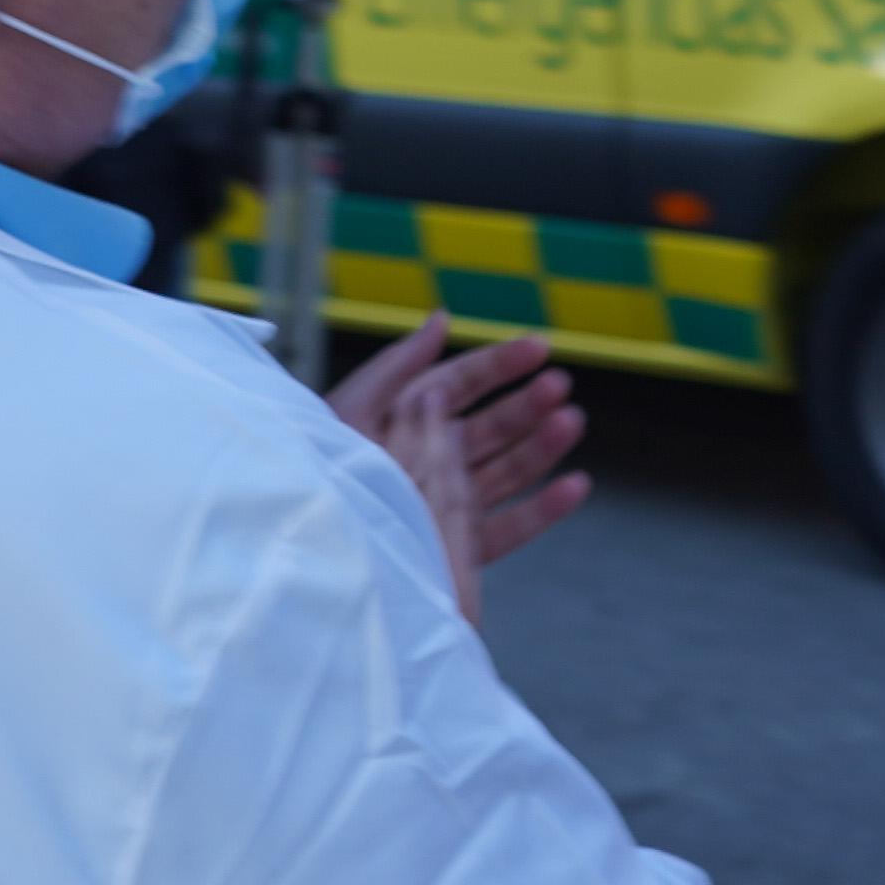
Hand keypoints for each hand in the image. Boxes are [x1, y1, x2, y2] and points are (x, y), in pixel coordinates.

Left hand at [330, 315, 590, 622]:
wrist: (309, 564)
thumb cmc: (318, 481)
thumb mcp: (351, 412)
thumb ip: (398, 368)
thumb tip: (442, 320)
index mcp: (397, 424)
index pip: (455, 386)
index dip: (497, 365)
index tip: (539, 348)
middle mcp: (422, 462)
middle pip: (485, 427)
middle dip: (525, 404)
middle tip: (560, 387)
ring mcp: (440, 507)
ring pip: (502, 472)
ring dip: (540, 445)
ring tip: (571, 423)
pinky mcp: (452, 551)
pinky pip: (504, 529)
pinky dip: (542, 508)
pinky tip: (575, 486)